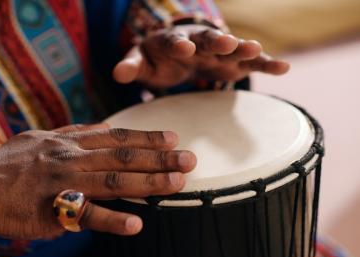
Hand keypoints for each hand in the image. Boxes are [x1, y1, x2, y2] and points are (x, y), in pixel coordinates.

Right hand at [0, 123, 195, 239]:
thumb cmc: (13, 161)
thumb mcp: (44, 137)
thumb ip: (76, 134)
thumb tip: (105, 129)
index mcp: (70, 141)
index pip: (117, 136)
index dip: (147, 137)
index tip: (173, 137)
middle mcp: (71, 158)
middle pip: (123, 157)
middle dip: (159, 158)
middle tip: (190, 159)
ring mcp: (63, 183)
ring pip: (112, 182)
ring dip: (147, 184)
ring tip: (177, 184)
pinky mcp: (51, 211)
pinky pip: (86, 216)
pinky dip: (112, 220)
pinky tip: (136, 225)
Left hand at [113, 24, 289, 87]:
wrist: (176, 54)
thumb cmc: (155, 59)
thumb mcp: (140, 62)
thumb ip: (130, 66)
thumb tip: (117, 73)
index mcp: (171, 40)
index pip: (174, 40)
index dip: (178, 44)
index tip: (184, 48)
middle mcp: (197, 41)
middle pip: (208, 39)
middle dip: (217, 41)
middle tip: (226, 43)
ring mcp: (217, 50)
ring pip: (233, 47)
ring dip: (244, 49)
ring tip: (258, 51)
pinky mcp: (232, 60)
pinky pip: (250, 61)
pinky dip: (265, 63)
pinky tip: (283, 68)